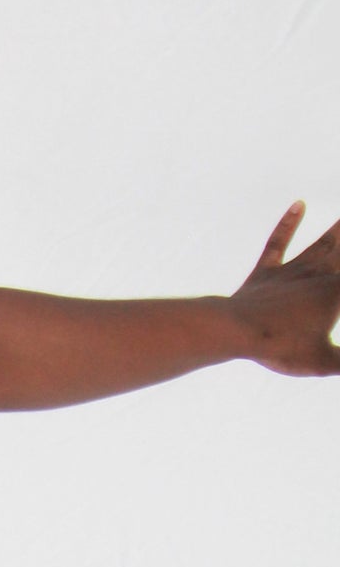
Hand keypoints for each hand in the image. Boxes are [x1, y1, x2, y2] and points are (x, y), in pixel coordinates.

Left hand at [230, 202, 339, 375]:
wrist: (236, 331)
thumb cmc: (280, 347)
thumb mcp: (322, 362)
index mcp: (335, 294)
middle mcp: (318, 275)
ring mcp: (291, 271)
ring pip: (322, 243)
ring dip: (339, 227)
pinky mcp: (266, 272)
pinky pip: (278, 243)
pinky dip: (288, 223)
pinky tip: (299, 204)